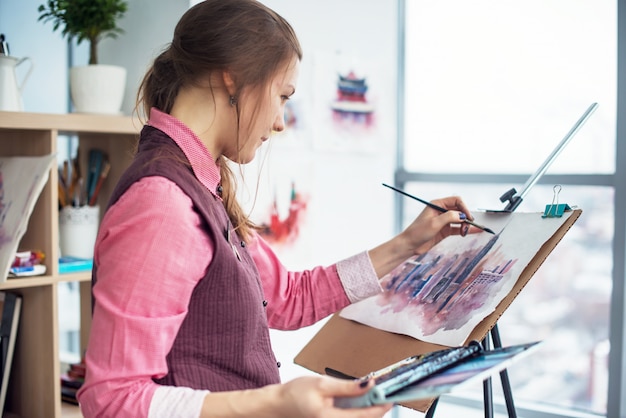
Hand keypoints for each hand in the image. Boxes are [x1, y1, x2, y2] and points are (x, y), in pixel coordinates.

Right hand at [201, 376, 391, 416]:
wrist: (276, 405)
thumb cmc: (294, 394)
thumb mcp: (320, 384)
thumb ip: (346, 387)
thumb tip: (369, 384)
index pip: (365, 416)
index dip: (382, 406)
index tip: (392, 395)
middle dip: (378, 407)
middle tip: (387, 391)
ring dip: (369, 407)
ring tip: (375, 392)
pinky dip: (359, 409)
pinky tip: (360, 398)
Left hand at [401, 195, 476, 255]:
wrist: (410, 245)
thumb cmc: (418, 232)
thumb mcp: (434, 223)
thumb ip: (449, 217)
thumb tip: (463, 215)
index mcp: (437, 204)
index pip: (456, 201)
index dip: (464, 208)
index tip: (468, 217)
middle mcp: (441, 211)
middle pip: (460, 210)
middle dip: (466, 217)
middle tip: (466, 227)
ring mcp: (443, 221)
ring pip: (460, 220)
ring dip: (465, 225)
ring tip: (465, 232)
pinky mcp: (445, 230)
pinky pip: (458, 228)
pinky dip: (465, 229)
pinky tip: (474, 231)